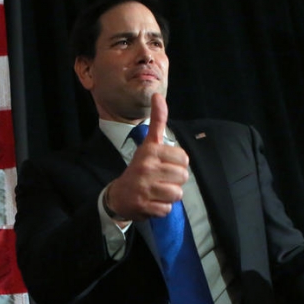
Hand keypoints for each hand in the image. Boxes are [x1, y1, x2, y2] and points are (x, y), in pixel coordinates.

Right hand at [103, 93, 188, 221]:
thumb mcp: (148, 144)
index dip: (178, 164)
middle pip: (183, 177)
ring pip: (177, 194)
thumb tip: (158, 95)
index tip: (166, 165)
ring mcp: (144, 187)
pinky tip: (153, 202)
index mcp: (150, 151)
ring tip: (158, 191)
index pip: (184, 159)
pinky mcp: (144, 205)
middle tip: (161, 180)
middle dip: (175, 181)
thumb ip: (157, 121)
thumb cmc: (140, 168)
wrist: (119, 195)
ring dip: (170, 195)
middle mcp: (146, 167)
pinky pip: (167, 208)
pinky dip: (162, 208)